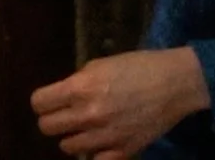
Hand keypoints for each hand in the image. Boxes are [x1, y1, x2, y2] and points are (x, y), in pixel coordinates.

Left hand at [30, 47, 210, 158]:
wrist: (175, 84)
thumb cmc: (139, 66)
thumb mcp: (102, 64)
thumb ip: (78, 81)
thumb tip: (62, 96)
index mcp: (81, 87)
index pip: (39, 103)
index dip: (42, 101)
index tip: (50, 101)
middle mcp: (88, 114)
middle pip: (47, 127)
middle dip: (53, 119)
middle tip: (66, 115)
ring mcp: (104, 136)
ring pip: (66, 147)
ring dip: (73, 137)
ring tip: (86, 128)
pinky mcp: (121, 152)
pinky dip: (95, 153)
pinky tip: (101, 142)